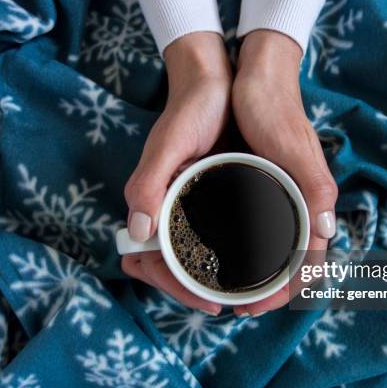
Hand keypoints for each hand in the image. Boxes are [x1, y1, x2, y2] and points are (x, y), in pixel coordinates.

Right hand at [122, 33, 230, 315]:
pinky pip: (210, 236)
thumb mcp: (168, 144)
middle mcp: (167, 210)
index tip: (211, 302)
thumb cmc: (190, 110)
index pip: (152, 262)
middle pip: (171, 267)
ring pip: (191, 257)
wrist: (213, 84)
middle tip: (230, 304)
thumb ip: (148, 184)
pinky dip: (223, 256)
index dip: (177, 287)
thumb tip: (139, 233)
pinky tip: (247, 260)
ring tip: (242, 292)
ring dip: (209, 280)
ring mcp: (188, 205)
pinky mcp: (209, 196)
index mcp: (152, 204)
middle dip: (194, 291)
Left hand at [232, 30, 337, 315]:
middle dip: (268, 288)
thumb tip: (324, 234)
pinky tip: (222, 251)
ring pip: (274, 245)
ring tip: (225, 284)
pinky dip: (246, 245)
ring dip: (256, 270)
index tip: (256, 307)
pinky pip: (258, 224)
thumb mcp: (295, 149)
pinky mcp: (259, 184)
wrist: (256, 78)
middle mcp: (298, 203)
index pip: (309, 260)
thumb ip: (316, 188)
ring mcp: (279, 195)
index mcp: (312, 200)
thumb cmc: (276, 111)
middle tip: (236, 304)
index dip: (287, 290)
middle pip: (290, 259)